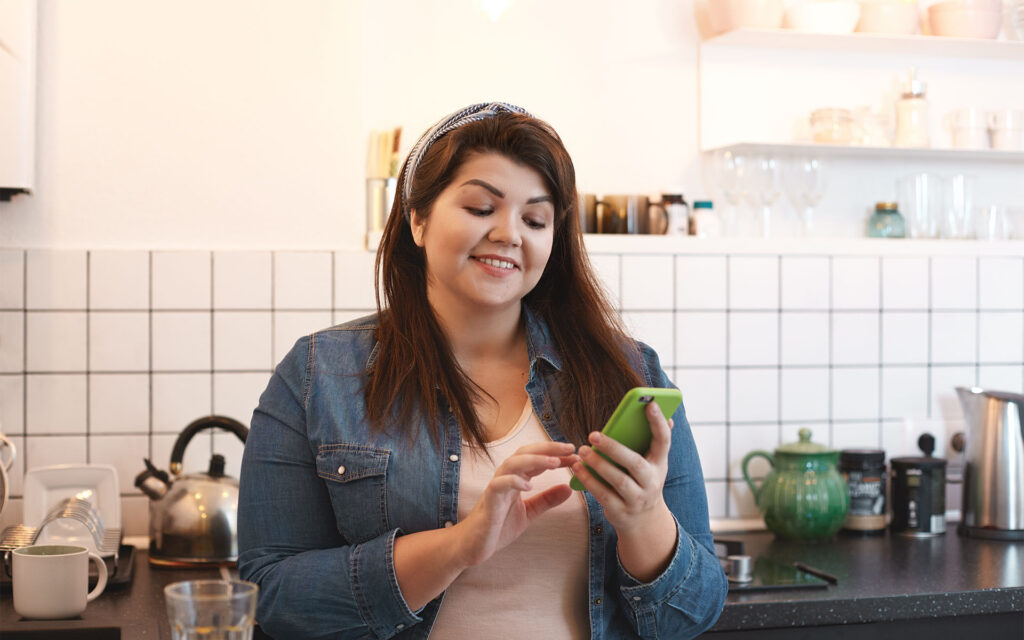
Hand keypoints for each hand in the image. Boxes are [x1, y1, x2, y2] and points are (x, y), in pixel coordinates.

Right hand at [454, 441, 575, 567]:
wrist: (474, 545)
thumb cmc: (498, 526)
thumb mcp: (529, 512)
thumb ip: (546, 500)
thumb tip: (569, 488)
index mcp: (516, 478)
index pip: (538, 458)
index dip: (557, 454)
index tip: (576, 454)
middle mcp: (506, 477)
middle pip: (526, 453)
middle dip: (548, 448)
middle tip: (570, 448)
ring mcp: (496, 487)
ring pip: (513, 463)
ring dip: (534, 460)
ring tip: (554, 462)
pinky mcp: (488, 500)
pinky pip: (499, 484)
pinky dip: (513, 481)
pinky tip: (529, 485)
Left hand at [571, 401, 674, 535]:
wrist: (644, 521)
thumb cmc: (642, 481)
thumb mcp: (652, 464)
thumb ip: (652, 442)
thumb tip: (667, 417)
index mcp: (660, 464)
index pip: (664, 441)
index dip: (658, 423)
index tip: (650, 403)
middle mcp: (652, 482)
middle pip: (635, 463)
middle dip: (614, 448)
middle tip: (593, 435)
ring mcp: (637, 499)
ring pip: (618, 480)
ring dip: (598, 464)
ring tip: (583, 451)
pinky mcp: (621, 511)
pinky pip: (603, 495)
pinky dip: (589, 480)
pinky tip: (578, 468)